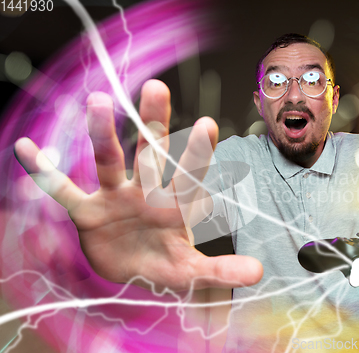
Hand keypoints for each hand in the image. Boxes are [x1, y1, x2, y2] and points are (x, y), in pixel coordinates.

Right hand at [14, 79, 262, 291]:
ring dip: (101, 134)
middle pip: (150, 153)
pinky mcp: (87, 210)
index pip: (188, 175)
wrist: (132, 270)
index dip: (197, 152)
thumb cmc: (164, 263)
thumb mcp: (190, 272)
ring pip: (108, 161)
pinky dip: (43, 173)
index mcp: (174, 204)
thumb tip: (259, 273)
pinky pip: (62, 190)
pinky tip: (27, 149)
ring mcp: (115, 197)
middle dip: (152, 124)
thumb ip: (220, 270)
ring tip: (95, 101)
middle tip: (156, 88)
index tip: (207, 125)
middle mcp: (146, 191)